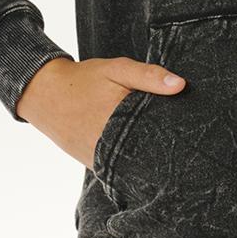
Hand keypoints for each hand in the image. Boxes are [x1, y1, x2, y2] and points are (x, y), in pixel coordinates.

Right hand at [15, 55, 186, 168]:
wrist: (45, 95)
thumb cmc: (85, 80)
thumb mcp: (117, 69)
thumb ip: (149, 77)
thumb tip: (181, 85)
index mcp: (119, 120)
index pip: (158, 133)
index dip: (175, 133)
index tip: (191, 133)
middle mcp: (109, 145)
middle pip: (148, 152)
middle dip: (163, 148)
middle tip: (185, 146)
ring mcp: (99, 158)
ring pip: (132, 164)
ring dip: (146, 157)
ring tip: (166, 152)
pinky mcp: (92, 164)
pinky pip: (117, 167)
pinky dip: (129, 161)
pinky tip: (141, 154)